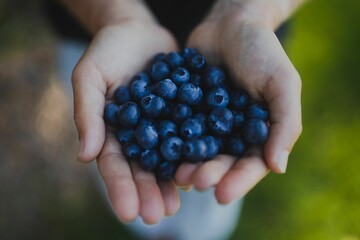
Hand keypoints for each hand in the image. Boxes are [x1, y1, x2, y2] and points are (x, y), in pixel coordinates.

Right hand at [72, 19, 179, 223]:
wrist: (139, 31)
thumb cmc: (107, 51)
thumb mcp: (90, 76)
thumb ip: (87, 113)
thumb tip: (84, 155)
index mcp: (113, 131)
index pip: (114, 164)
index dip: (120, 188)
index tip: (128, 212)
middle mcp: (139, 134)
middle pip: (143, 169)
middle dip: (148, 192)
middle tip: (157, 216)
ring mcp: (162, 126)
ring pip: (167, 160)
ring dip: (172, 183)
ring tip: (177, 205)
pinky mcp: (184, 114)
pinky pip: (189, 136)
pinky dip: (193, 155)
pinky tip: (200, 172)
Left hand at [175, 1, 301, 203]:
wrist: (230, 24)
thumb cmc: (262, 52)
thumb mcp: (282, 83)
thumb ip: (285, 123)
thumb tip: (278, 167)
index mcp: (258, 133)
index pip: (251, 164)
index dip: (238, 181)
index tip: (222, 194)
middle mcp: (232, 134)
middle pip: (221, 162)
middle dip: (209, 174)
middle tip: (194, 183)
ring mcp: (207, 123)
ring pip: (198, 151)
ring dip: (188, 164)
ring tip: (176, 175)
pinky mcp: (185, 110)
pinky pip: (177, 129)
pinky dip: (170, 141)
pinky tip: (159, 151)